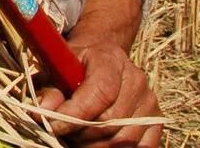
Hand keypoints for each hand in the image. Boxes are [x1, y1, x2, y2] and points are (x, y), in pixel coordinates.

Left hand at [38, 42, 161, 146]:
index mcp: (111, 59)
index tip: (50, 125)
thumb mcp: (57, 67)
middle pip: (109, 121)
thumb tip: (43, 110)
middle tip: (60, 134)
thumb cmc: (76, 64)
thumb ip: (50, 87)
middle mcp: (136, 79)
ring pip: (123, 139)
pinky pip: (140, 147)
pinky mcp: (156, 121)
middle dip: (79, 134)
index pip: (99, 94)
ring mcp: (149, 102)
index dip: (74, 116)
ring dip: (93, 146)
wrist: (102, 60)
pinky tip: (95, 143)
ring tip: (74, 139)